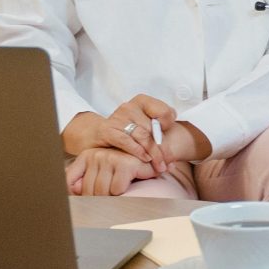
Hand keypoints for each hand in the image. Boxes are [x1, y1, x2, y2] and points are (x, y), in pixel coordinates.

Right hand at [65, 95, 183, 173]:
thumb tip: (172, 159)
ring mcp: (118, 117)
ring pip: (142, 136)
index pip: (164, 110)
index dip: (168, 124)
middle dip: (162, 148)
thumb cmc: (125, 134)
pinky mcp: (107, 130)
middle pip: (153, 128)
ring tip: (159, 166)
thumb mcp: (144, 130)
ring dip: (154, 154)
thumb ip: (158, 138)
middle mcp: (130, 107)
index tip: (167, 135)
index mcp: (142, 102)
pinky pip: (127, 140)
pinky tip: (145, 159)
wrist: (96, 135)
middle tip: (168, 163)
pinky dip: (138, 151)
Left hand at [66, 146, 155, 196]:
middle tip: (110, 194)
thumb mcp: (100, 172)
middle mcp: (96, 155)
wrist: (149, 160)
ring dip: (112, 196)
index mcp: (86, 156)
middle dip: (99, 198)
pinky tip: (128, 183)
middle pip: (88, 191)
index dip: (73, 194)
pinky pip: (116, 190)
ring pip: (102, 192)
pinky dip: (123, 191)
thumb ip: (83, 179)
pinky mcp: (124, 164)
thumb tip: (73, 191)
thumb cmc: (123, 168)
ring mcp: (110, 158)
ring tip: (119, 188)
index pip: (69, 180)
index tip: (79, 202)